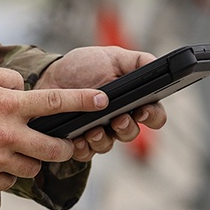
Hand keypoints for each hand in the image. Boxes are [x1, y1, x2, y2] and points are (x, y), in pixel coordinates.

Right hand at [0, 63, 107, 190]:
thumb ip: (7, 77)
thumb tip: (24, 87)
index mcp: (8, 105)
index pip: (55, 102)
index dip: (83, 101)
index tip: (104, 101)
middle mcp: (9, 134)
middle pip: (55, 148)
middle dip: (66, 148)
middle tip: (65, 144)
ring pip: (34, 167)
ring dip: (33, 161)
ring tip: (21, 152)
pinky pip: (11, 181)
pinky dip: (9, 174)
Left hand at [36, 46, 166, 162]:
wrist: (51, 74)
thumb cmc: (84, 66)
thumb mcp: (112, 57)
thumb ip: (138, 61)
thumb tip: (158, 66)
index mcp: (132, 100)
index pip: (153, 115)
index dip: (152, 116)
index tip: (143, 110)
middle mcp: (117, 119)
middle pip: (131, 134)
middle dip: (127, 128)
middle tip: (118, 119)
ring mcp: (99, 131)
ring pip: (108, 145)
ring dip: (103, 140)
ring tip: (94, 130)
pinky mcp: (78, 140)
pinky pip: (85, 153)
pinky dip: (83, 148)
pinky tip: (78, 138)